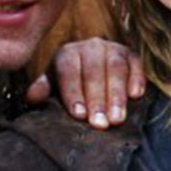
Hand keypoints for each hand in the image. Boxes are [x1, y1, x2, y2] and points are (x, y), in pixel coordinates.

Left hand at [24, 38, 145, 129]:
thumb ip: (43, 90)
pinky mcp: (131, 54)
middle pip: (94, 71)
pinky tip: (135, 96)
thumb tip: (33, 95)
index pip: (69, 71)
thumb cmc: (69, 85)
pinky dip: (137, 79)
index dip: (74, 94)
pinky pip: (136, 64)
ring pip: (116, 67)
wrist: (90, 71)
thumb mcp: (53, 86)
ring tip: (117, 118)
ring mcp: (112, 48)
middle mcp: (90, 46)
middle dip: (97, 100)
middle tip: (101, 123)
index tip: (79, 115)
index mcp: (67, 53)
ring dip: (117, 94)